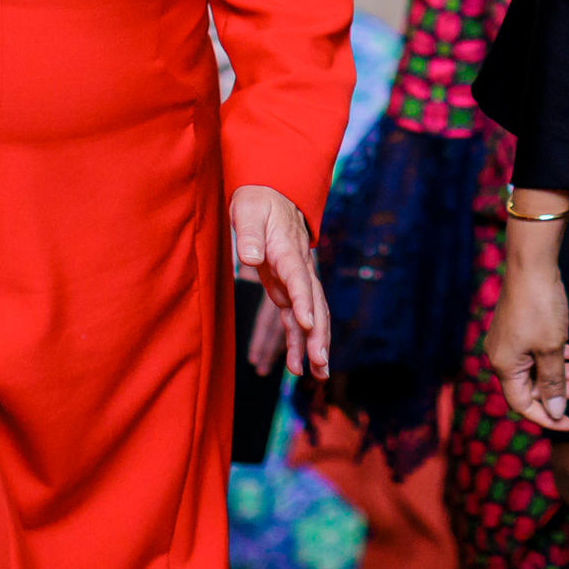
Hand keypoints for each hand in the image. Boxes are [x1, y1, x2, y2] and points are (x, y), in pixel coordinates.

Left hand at [231, 185, 329, 379]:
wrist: (272, 194)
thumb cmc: (257, 201)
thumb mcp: (247, 210)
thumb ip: (248, 234)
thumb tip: (250, 259)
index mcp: (287, 250)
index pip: (298, 277)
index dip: (303, 300)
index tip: (306, 322)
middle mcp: (298, 268)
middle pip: (314, 304)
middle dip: (319, 334)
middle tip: (320, 362)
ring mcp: (296, 281)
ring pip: (313, 316)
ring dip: (316, 345)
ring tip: (319, 374)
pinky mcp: (288, 289)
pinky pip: (296, 319)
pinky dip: (299, 342)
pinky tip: (298, 367)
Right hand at [484, 210, 568, 431]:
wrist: (532, 265)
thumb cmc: (541, 308)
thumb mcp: (552, 349)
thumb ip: (554, 382)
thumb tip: (554, 411)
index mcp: (505, 366)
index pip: (523, 404)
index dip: (546, 417)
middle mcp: (501, 356)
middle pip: (530, 386)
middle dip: (558, 390)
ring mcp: (507, 340)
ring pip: (535, 367)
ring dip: (560, 372)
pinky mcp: (516, 326)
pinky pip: (534, 350)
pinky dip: (553, 355)